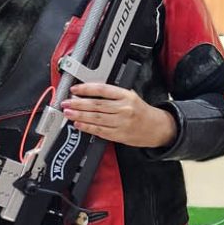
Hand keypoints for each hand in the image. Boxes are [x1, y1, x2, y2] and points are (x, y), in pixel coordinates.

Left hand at [62, 83, 177, 148]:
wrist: (157, 128)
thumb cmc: (142, 111)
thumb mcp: (131, 96)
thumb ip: (113, 95)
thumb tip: (90, 93)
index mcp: (126, 96)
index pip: (103, 90)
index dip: (87, 89)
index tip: (75, 89)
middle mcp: (124, 108)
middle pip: (97, 105)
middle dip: (78, 104)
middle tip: (66, 103)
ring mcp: (121, 123)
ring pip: (96, 118)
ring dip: (80, 116)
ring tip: (68, 113)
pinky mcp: (119, 135)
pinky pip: (100, 131)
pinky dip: (87, 128)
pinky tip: (79, 125)